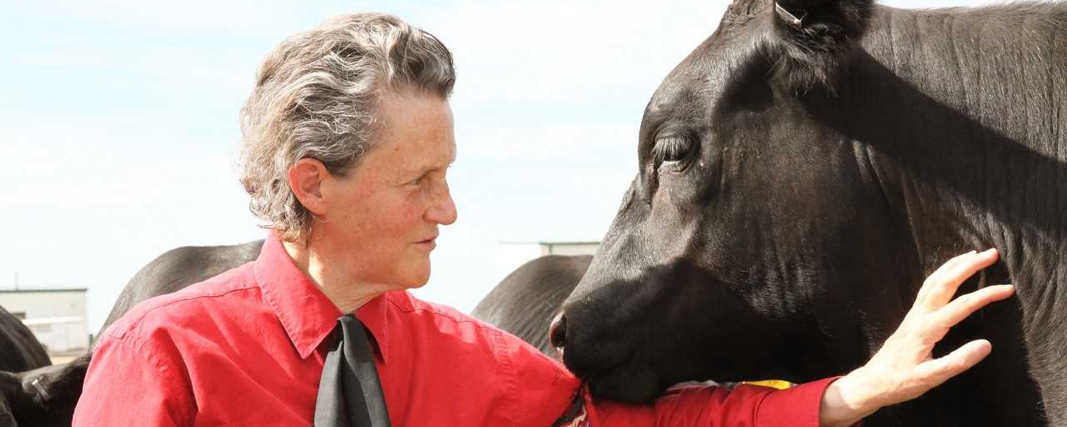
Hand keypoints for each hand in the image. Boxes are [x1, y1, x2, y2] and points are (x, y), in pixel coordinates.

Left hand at [819, 249, 1014, 426]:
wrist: (873, 381)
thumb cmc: (901, 382)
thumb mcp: (931, 378)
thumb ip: (958, 361)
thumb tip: (986, 344)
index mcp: (926, 329)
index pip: (961, 306)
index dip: (985, 295)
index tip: (1007, 289)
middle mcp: (919, 315)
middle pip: (945, 282)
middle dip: (969, 266)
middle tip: (992, 253)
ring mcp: (914, 314)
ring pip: (934, 281)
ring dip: (954, 265)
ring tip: (974, 254)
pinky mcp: (912, 316)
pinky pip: (928, 288)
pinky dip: (942, 274)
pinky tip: (949, 271)